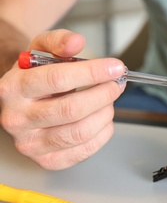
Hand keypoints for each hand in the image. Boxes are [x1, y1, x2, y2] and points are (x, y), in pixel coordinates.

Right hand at [0, 29, 125, 169]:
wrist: (20, 103)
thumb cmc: (34, 77)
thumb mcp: (40, 52)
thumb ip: (58, 42)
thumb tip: (76, 42)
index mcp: (13, 89)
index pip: (57, 79)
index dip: (92, 73)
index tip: (115, 68)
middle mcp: (17, 119)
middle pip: (71, 110)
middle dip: (103, 95)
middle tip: (116, 85)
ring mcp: (31, 144)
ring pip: (80, 132)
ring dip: (104, 114)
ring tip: (109, 101)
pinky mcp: (47, 160)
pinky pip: (84, 150)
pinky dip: (103, 133)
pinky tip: (103, 119)